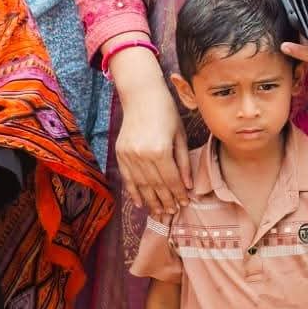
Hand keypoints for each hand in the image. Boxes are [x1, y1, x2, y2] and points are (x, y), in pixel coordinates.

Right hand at [114, 76, 190, 217]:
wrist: (141, 96)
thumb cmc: (166, 113)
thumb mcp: (180, 136)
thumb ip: (183, 162)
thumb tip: (187, 186)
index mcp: (160, 150)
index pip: (171, 180)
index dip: (178, 194)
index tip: (185, 203)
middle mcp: (142, 155)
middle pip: (156, 185)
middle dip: (166, 201)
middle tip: (172, 212)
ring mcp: (129, 155)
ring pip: (141, 185)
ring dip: (151, 201)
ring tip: (159, 212)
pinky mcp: (120, 153)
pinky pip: (127, 178)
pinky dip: (133, 192)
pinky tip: (140, 203)